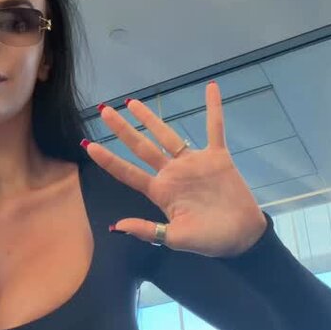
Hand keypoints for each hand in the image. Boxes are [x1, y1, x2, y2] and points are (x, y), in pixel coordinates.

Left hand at [84, 81, 267, 257]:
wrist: (241, 237)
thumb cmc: (208, 240)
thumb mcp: (175, 238)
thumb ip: (147, 230)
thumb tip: (117, 226)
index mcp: (160, 192)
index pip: (128, 173)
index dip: (109, 160)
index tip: (88, 146)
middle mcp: (172, 173)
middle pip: (142, 147)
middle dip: (123, 130)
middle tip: (105, 111)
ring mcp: (193, 163)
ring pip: (168, 135)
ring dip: (151, 119)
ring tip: (133, 102)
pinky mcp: (217, 157)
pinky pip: (215, 128)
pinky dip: (213, 108)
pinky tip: (211, 88)